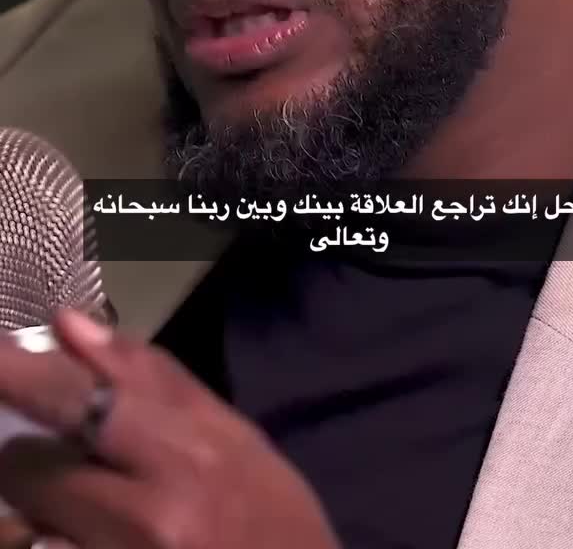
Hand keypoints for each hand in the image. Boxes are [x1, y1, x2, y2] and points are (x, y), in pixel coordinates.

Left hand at [0, 311, 340, 548]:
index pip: (77, 402)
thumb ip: (149, 375)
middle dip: (37, 459)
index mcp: (185, 458)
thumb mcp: (230, 433)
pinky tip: (91, 535)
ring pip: (26, 526)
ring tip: (95, 508)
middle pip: (30, 471)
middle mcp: (146, 520)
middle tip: (74, 461)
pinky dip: (56, 540)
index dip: (19, 375)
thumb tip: (68, 323)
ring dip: (42, 510)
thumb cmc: (271, 513)